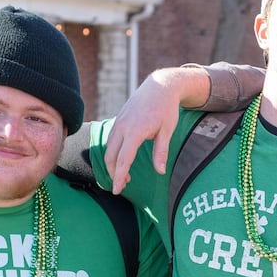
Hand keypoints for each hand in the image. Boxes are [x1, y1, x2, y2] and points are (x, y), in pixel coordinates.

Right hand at [102, 68, 191, 193]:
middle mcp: (122, 127)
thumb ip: (161, 152)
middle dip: (114, 173)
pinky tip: (123, 161)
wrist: (159, 87)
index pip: (124, 159)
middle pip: (111, 156)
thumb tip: (160, 172)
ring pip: (109, 149)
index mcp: (135, 131)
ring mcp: (118, 123)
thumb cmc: (166, 109)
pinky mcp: (118, 121)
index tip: (117, 190)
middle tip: (122, 187)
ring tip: (126, 177)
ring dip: (114, 164)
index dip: (119, 176)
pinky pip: (111, 141)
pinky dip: (114, 153)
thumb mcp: (167, 131)